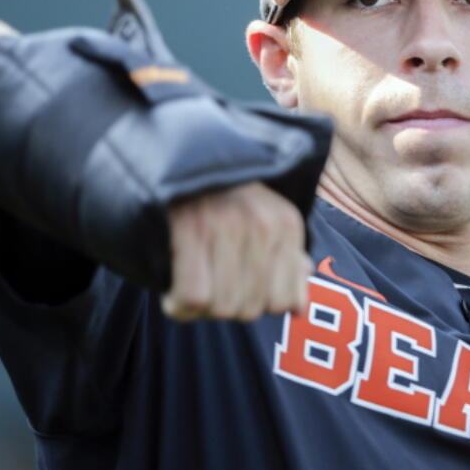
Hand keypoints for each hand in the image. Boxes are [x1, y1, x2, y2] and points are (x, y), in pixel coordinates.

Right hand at [161, 181, 311, 321]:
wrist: (171, 159)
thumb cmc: (217, 200)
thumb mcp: (260, 221)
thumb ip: (283, 261)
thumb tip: (297, 305)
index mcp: (287, 223)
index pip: (286, 302)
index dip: (257, 304)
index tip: (235, 288)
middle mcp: (264, 223)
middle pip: (251, 309)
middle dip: (224, 306)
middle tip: (206, 284)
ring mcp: (227, 224)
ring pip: (223, 307)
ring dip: (200, 309)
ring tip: (189, 284)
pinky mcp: (189, 228)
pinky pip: (193, 297)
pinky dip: (178, 305)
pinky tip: (172, 291)